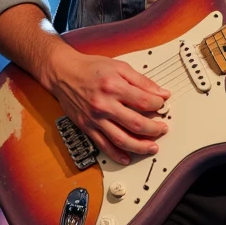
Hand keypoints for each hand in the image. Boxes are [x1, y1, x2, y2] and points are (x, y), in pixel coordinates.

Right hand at [46, 50, 168, 166]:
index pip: (143, 101)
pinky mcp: (87, 127)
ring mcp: (95, 118)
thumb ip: (141, 80)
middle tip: (162, 128)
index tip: (162, 105)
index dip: (158, 105)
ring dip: (140, 146)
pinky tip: (127, 157)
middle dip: (154, 129)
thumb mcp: (119, 67)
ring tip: (151, 147)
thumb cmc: (90, 68)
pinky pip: (103, 145)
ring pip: (121, 139)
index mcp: (114, 86)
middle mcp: (104, 104)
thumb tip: (160, 92)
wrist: (63, 73)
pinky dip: (116, 154)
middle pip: (135, 123)